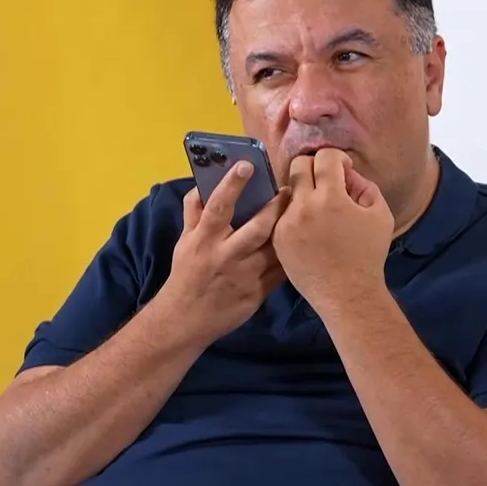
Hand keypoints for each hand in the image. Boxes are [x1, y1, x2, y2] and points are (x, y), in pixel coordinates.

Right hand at [160, 161, 290, 344]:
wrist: (186, 320)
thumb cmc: (186, 274)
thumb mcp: (184, 241)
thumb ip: (194, 212)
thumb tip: (201, 184)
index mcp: (205, 240)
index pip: (219, 207)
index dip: (232, 184)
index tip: (247, 165)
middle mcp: (225, 256)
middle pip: (258, 228)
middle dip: (276, 207)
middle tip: (290, 190)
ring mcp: (244, 276)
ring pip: (275, 249)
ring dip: (289, 230)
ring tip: (302, 214)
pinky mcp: (258, 293)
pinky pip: (280, 271)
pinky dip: (292, 256)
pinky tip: (302, 244)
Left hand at [273, 149, 394, 310]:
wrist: (346, 294)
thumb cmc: (368, 254)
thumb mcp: (380, 214)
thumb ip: (364, 185)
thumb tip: (346, 174)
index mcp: (331, 197)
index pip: (325, 157)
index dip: (337, 158)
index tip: (344, 170)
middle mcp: (303, 206)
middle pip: (298, 165)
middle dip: (315, 166)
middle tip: (327, 181)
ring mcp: (286, 222)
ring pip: (288, 189)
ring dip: (304, 190)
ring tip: (317, 207)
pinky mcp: (277, 238)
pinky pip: (282, 213)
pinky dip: (295, 213)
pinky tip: (309, 227)